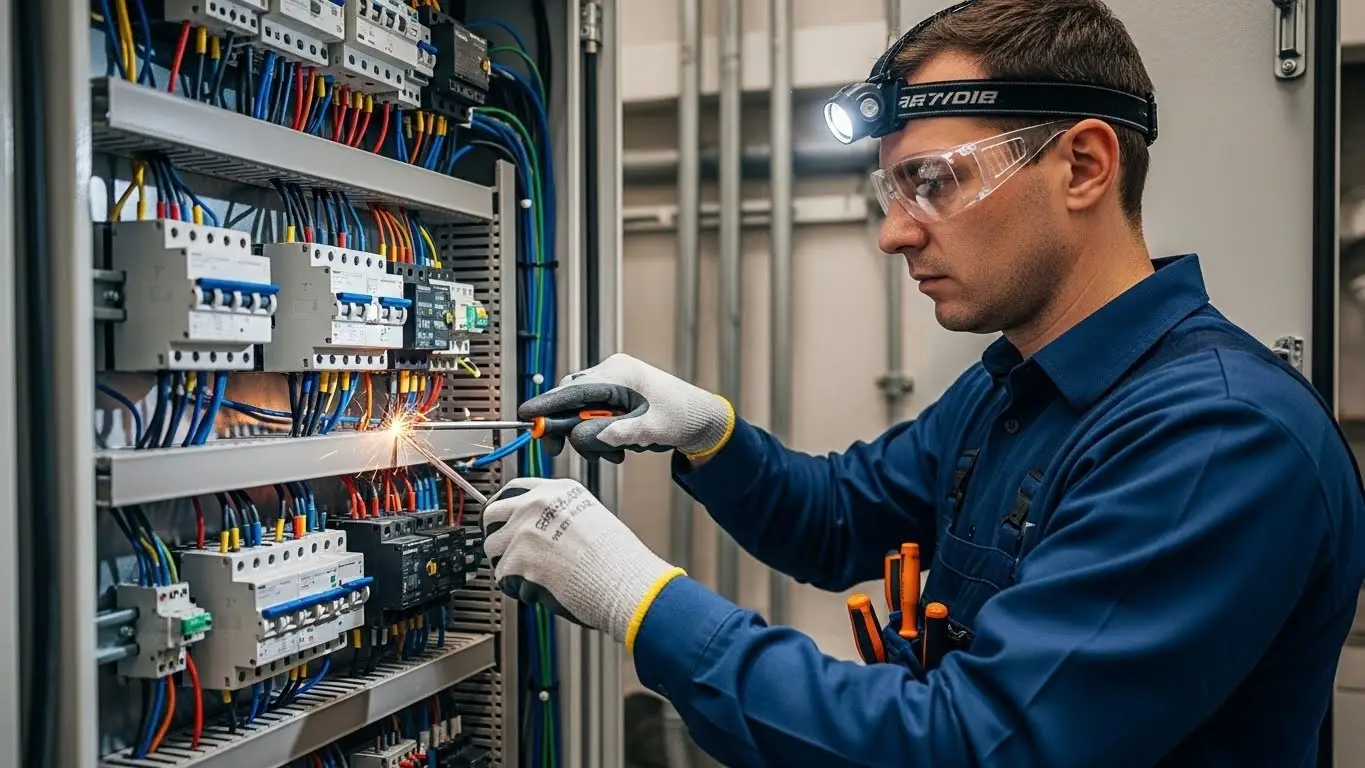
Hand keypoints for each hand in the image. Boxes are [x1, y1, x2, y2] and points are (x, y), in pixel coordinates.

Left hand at [482, 477, 683, 644]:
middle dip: (496, 534)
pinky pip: (503, 577)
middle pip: (492, 513)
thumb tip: (537, 528)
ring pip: (492, 548)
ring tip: (530, 575)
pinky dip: (517, 588)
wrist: (622, 582)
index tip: (502, 520)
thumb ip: (559, 515)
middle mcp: (536, 505)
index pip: (513, 489)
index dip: (504, 508)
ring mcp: (524, 531)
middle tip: (506, 551)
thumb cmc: (617, 559)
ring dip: (506, 564)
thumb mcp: (591, 516)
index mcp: (557, 491)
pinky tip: (539, 589)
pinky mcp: (517, 560)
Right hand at [517, 353, 733, 463]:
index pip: (573, 390)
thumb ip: (613, 434)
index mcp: (619, 374)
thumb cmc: (681, 418)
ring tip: (616, 453)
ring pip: (582, 410)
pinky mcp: (617, 394)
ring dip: (591, 436)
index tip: (524, 416)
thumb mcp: (647, 430)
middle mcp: (613, 373)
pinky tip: (621, 446)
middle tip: (560, 451)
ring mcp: (615, 382)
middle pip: (572, 400)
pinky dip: (601, 433)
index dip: (546, 405)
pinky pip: (595, 413)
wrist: (702, 419)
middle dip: (571, 429)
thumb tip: (581, 438)